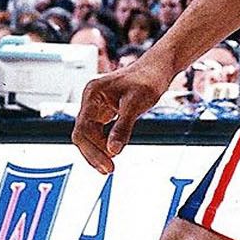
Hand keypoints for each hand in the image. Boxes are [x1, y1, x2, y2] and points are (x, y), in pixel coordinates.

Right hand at [72, 58, 173, 173]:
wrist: (157, 69)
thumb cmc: (147, 80)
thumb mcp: (136, 105)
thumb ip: (122, 128)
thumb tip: (113, 151)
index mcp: (92, 94)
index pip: (83, 129)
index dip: (93, 150)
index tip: (108, 164)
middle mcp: (91, 100)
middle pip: (82, 133)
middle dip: (94, 153)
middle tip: (109, 169)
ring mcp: (96, 105)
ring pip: (89, 134)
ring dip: (98, 150)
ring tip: (109, 166)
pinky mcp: (104, 110)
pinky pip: (98, 131)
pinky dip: (104, 143)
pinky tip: (112, 153)